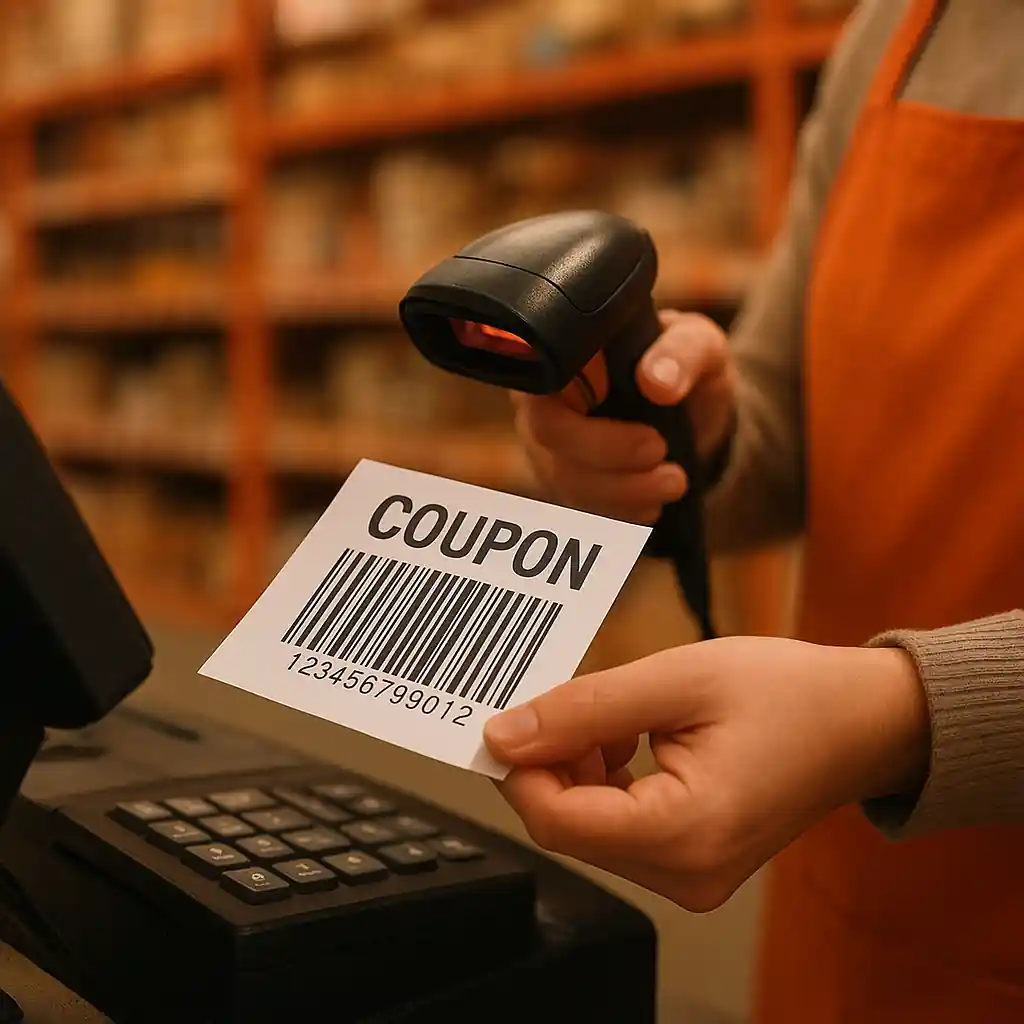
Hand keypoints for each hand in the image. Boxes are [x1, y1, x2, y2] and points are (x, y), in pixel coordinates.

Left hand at [483, 637, 929, 911]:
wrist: (862, 721)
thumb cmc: (787, 692)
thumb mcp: (676, 679)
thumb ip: (584, 709)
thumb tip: (505, 736)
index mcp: (687, 832)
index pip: (557, 821)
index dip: (520, 766)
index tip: (510, 715)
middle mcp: (687, 875)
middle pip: (568, 828)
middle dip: (550, 763)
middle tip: (568, 701)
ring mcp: (692, 878)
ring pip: (587, 829)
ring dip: (577, 770)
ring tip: (613, 716)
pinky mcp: (693, 864)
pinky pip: (618, 832)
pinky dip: (604, 785)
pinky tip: (626, 741)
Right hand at [512, 310, 736, 524]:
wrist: (693, 412)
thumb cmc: (683, 365)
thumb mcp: (699, 344)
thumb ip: (682, 351)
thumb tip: (656, 382)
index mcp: (564, 353)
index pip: (541, 378)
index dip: (580, 400)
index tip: (640, 412)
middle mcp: (542, 399)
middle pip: (547, 432)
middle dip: (606, 451)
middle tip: (659, 450)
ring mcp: (549, 446)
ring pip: (564, 478)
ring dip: (622, 490)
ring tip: (674, 481)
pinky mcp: (566, 483)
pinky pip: (580, 508)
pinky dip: (620, 513)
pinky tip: (652, 505)